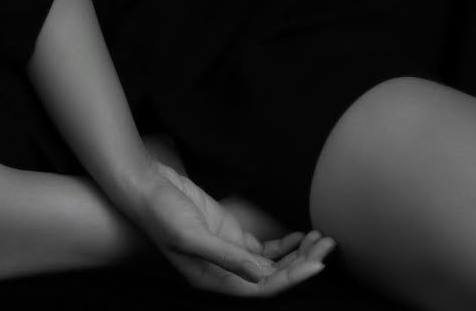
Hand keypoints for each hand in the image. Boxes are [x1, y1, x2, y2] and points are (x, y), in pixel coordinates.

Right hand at [134, 160, 335, 295]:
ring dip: (298, 253)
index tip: (318, 264)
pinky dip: (285, 244)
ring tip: (322, 238)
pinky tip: (301, 235)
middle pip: (274, 277)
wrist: (146, 187)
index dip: (293, 278)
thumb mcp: (192, 237)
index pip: (264, 288)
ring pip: (272, 263)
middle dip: (303, 263)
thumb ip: (227, 257)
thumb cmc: (161, 214)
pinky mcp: (229, 234)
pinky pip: (263, 248)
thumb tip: (262, 277)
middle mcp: (225, 272)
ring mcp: (229, 253)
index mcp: (215, 281)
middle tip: (329, 244)